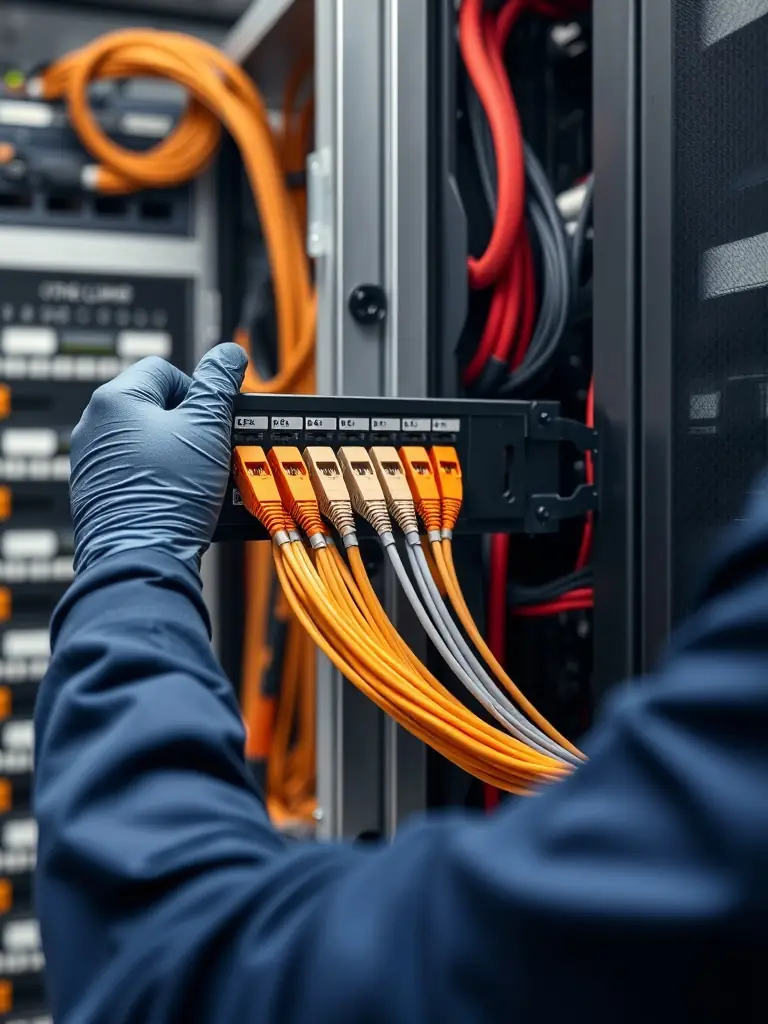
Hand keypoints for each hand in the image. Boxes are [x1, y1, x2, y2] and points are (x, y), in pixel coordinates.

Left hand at [70, 343, 246, 573]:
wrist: (142, 558)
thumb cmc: (169, 495)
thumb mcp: (208, 428)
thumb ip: (219, 384)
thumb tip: (229, 354)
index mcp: (115, 399)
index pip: (165, 371)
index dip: (199, 392)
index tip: (215, 419)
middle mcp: (94, 426)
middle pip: (153, 407)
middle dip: (187, 426)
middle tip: (210, 450)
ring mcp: (91, 462)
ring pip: (144, 442)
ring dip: (173, 454)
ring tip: (194, 478)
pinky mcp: (95, 493)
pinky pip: (133, 473)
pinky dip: (156, 479)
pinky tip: (175, 498)